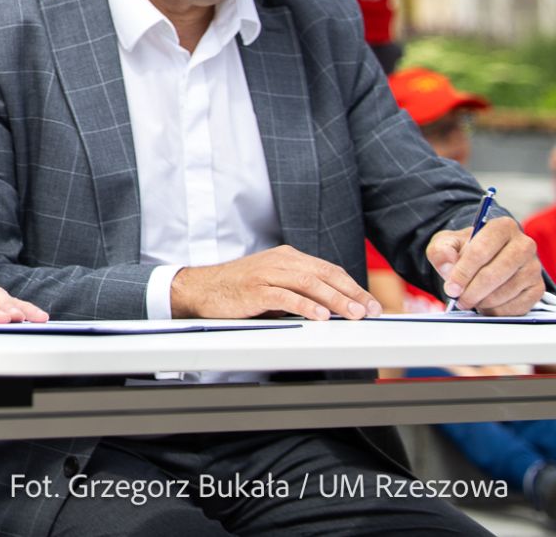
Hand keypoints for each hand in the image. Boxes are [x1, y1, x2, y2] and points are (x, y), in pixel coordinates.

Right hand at [171, 245, 380, 319]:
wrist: (201, 288)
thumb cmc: (238, 288)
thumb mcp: (274, 283)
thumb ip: (300, 290)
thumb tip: (334, 307)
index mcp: (287, 257)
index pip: (329, 270)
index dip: (353, 286)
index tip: (371, 303)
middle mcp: (280, 261)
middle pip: (324, 274)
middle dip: (352, 293)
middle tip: (371, 310)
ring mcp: (267, 274)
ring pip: (309, 283)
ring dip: (335, 300)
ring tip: (354, 314)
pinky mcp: (254, 289)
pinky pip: (285, 296)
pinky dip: (306, 306)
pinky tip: (320, 316)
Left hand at [429, 218, 543, 315]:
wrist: (484, 258)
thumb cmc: (465, 249)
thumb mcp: (446, 243)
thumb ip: (441, 251)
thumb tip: (449, 265)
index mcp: (502, 227)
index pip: (481, 251)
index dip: (463, 272)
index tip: (451, 288)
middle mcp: (523, 245)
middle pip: (495, 273)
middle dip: (472, 291)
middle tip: (458, 299)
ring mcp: (533, 267)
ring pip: (506, 291)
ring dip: (483, 301)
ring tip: (469, 301)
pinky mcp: (537, 288)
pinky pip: (518, 306)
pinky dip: (497, 310)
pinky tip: (485, 305)